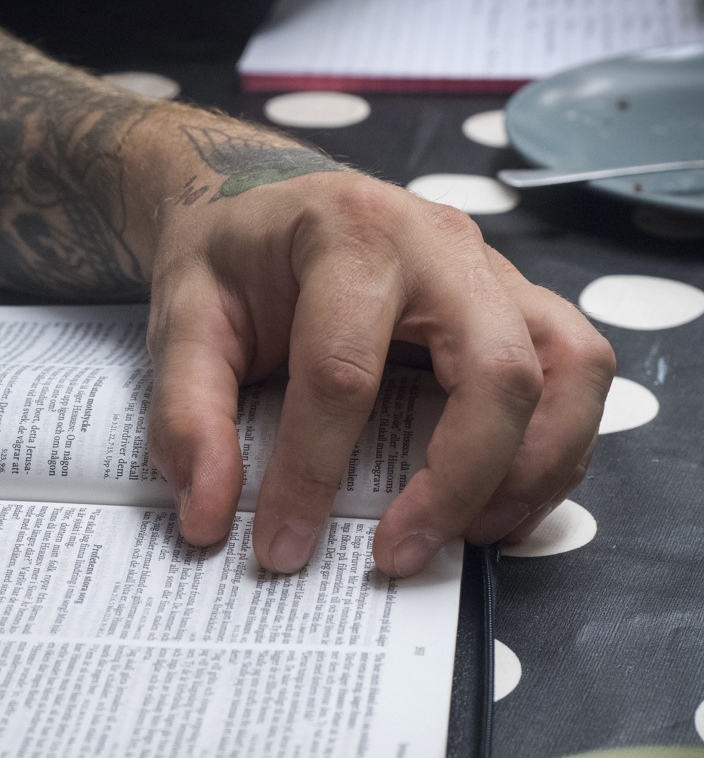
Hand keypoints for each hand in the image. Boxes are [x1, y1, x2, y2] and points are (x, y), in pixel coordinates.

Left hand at [146, 165, 614, 575]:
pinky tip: (499, 500)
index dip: (313, 474)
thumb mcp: (183, 322)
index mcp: (350, 237)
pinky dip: (555, 448)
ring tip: (470, 535)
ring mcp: (491, 272)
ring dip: (535, 469)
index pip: (344, 373)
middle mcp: (441, 247)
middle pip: (497, 370)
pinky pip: (575, 374)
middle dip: (458, 482)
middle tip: (398, 556)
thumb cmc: (230, 260)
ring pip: (570, 369)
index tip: (281, 546)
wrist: (266, 201)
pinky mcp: (512, 303)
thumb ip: (186, 417)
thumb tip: (207, 519)